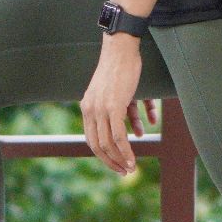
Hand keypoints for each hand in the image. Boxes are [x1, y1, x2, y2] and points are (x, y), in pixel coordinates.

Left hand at [82, 38, 151, 174]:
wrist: (121, 49)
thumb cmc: (121, 68)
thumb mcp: (115, 92)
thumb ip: (119, 111)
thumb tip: (134, 132)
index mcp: (87, 107)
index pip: (91, 139)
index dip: (103, 155)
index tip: (115, 163)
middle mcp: (90, 110)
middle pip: (97, 146)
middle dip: (111, 162)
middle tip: (123, 171)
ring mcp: (100, 109)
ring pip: (108, 144)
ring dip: (120, 160)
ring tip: (131, 168)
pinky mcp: (113, 107)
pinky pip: (118, 136)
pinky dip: (126, 151)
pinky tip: (133, 159)